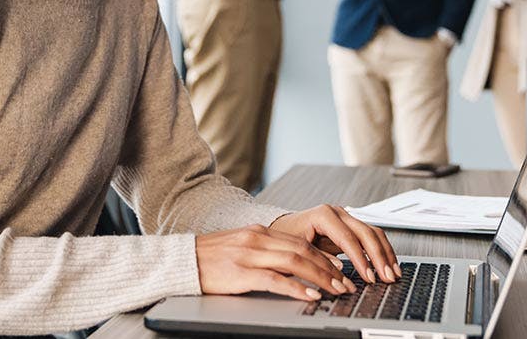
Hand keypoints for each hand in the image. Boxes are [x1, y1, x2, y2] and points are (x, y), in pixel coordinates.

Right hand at [195, 224, 353, 301]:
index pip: (299, 242)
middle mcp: (257, 239)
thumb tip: (289, 263)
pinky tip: (310, 295)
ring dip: (320, 277)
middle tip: (345, 282)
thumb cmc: (208, 258)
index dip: (323, 255)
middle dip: (328, 268)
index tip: (339, 268)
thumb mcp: (239, 246)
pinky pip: (275, 280)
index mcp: (258, 232)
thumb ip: (263, 250)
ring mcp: (249, 255)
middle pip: (303, 251)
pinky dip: (296, 287)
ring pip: (295, 263)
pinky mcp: (241, 273)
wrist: (181, 261)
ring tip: (335, 290)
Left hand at [270, 204, 400, 284]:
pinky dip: (382, 251)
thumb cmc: (287, 236)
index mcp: (323, 215)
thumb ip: (318, 258)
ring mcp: (346, 218)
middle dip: (379, 257)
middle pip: (366, 233)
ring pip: (374, 233)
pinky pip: (371, 236)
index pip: (348, 238)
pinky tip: (388, 265)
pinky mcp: (351, 226)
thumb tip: (340, 270)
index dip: (361, 258)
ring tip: (393, 273)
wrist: (284, 227)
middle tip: (386, 277)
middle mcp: (338, 213)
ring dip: (385, 254)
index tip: (369, 276)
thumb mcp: (297, 248)